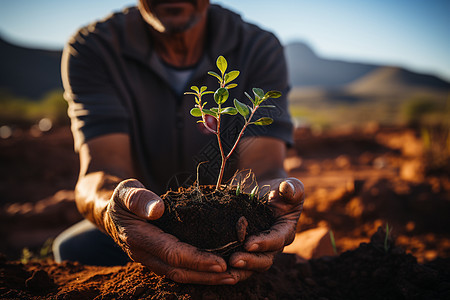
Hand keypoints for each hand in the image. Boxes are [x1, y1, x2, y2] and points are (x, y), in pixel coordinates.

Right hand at [104, 179, 244, 284]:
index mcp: (139, 238)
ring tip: (232, 277)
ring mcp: (151, 260)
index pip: (172, 253)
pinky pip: (178, 270)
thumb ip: (139, 199)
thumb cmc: (121, 199)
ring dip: (206, 278)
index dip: (197, 260)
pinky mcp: (157, 259)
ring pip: (180, 275)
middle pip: (179, 272)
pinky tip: (216, 271)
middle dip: (207, 276)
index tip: (221, 262)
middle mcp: (145, 255)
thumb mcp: (126, 192)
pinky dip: (198, 273)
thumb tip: (157, 209)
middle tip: (235, 274)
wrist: (109, 213)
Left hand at [229, 178, 303, 271]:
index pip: (277, 239)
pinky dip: (227, 267)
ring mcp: (258, 250)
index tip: (249, 243)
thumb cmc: (279, 189)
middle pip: (264, 260)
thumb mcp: (289, 186)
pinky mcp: (243, 250)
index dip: (264, 243)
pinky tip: (215, 268)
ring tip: (224, 268)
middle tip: (233, 260)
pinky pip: (237, 263)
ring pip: (250, 266)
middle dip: (249, 261)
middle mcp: (273, 246)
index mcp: (285, 231)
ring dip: (238, 269)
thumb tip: (287, 188)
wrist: (262, 191)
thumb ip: (292, 189)